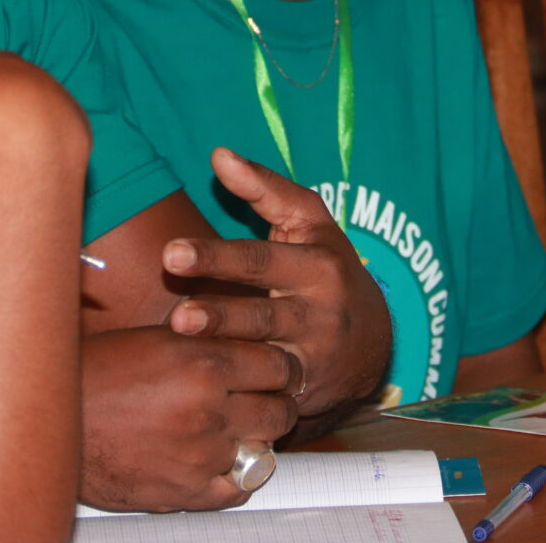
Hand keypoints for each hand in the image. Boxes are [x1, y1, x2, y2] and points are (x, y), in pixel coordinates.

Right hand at [78, 325, 299, 511]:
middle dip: (277, 402)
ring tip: (241, 427)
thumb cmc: (98, 372)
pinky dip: (238, 475)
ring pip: (265, 449)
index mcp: (203, 361)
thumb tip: (251, 334)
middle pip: (281, 409)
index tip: (275, 368)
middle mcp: (207, 409)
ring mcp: (199, 455)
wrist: (50, 420)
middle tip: (264, 399)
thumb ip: (210, 338)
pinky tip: (224, 459)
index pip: (280, 364)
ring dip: (257, 438)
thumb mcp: (159, 337)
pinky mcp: (186, 492)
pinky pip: (239, 488)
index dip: (280, 365)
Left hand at [161, 148, 390, 415]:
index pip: (259, 258)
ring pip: (262, 354)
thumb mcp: (309, 224)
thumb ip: (265, 189)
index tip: (171, 251)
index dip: (216, 256)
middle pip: (259, 310)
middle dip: (217, 311)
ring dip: (221, 346)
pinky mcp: (303, 391)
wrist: (374, 344)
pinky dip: (237, 387)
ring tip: (179, 334)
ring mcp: (312, 355)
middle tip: (177, 312)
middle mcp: (318, 310)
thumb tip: (218, 154)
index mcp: (316, 264)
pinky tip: (203, 385)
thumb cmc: (327, 270)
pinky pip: (266, 390)